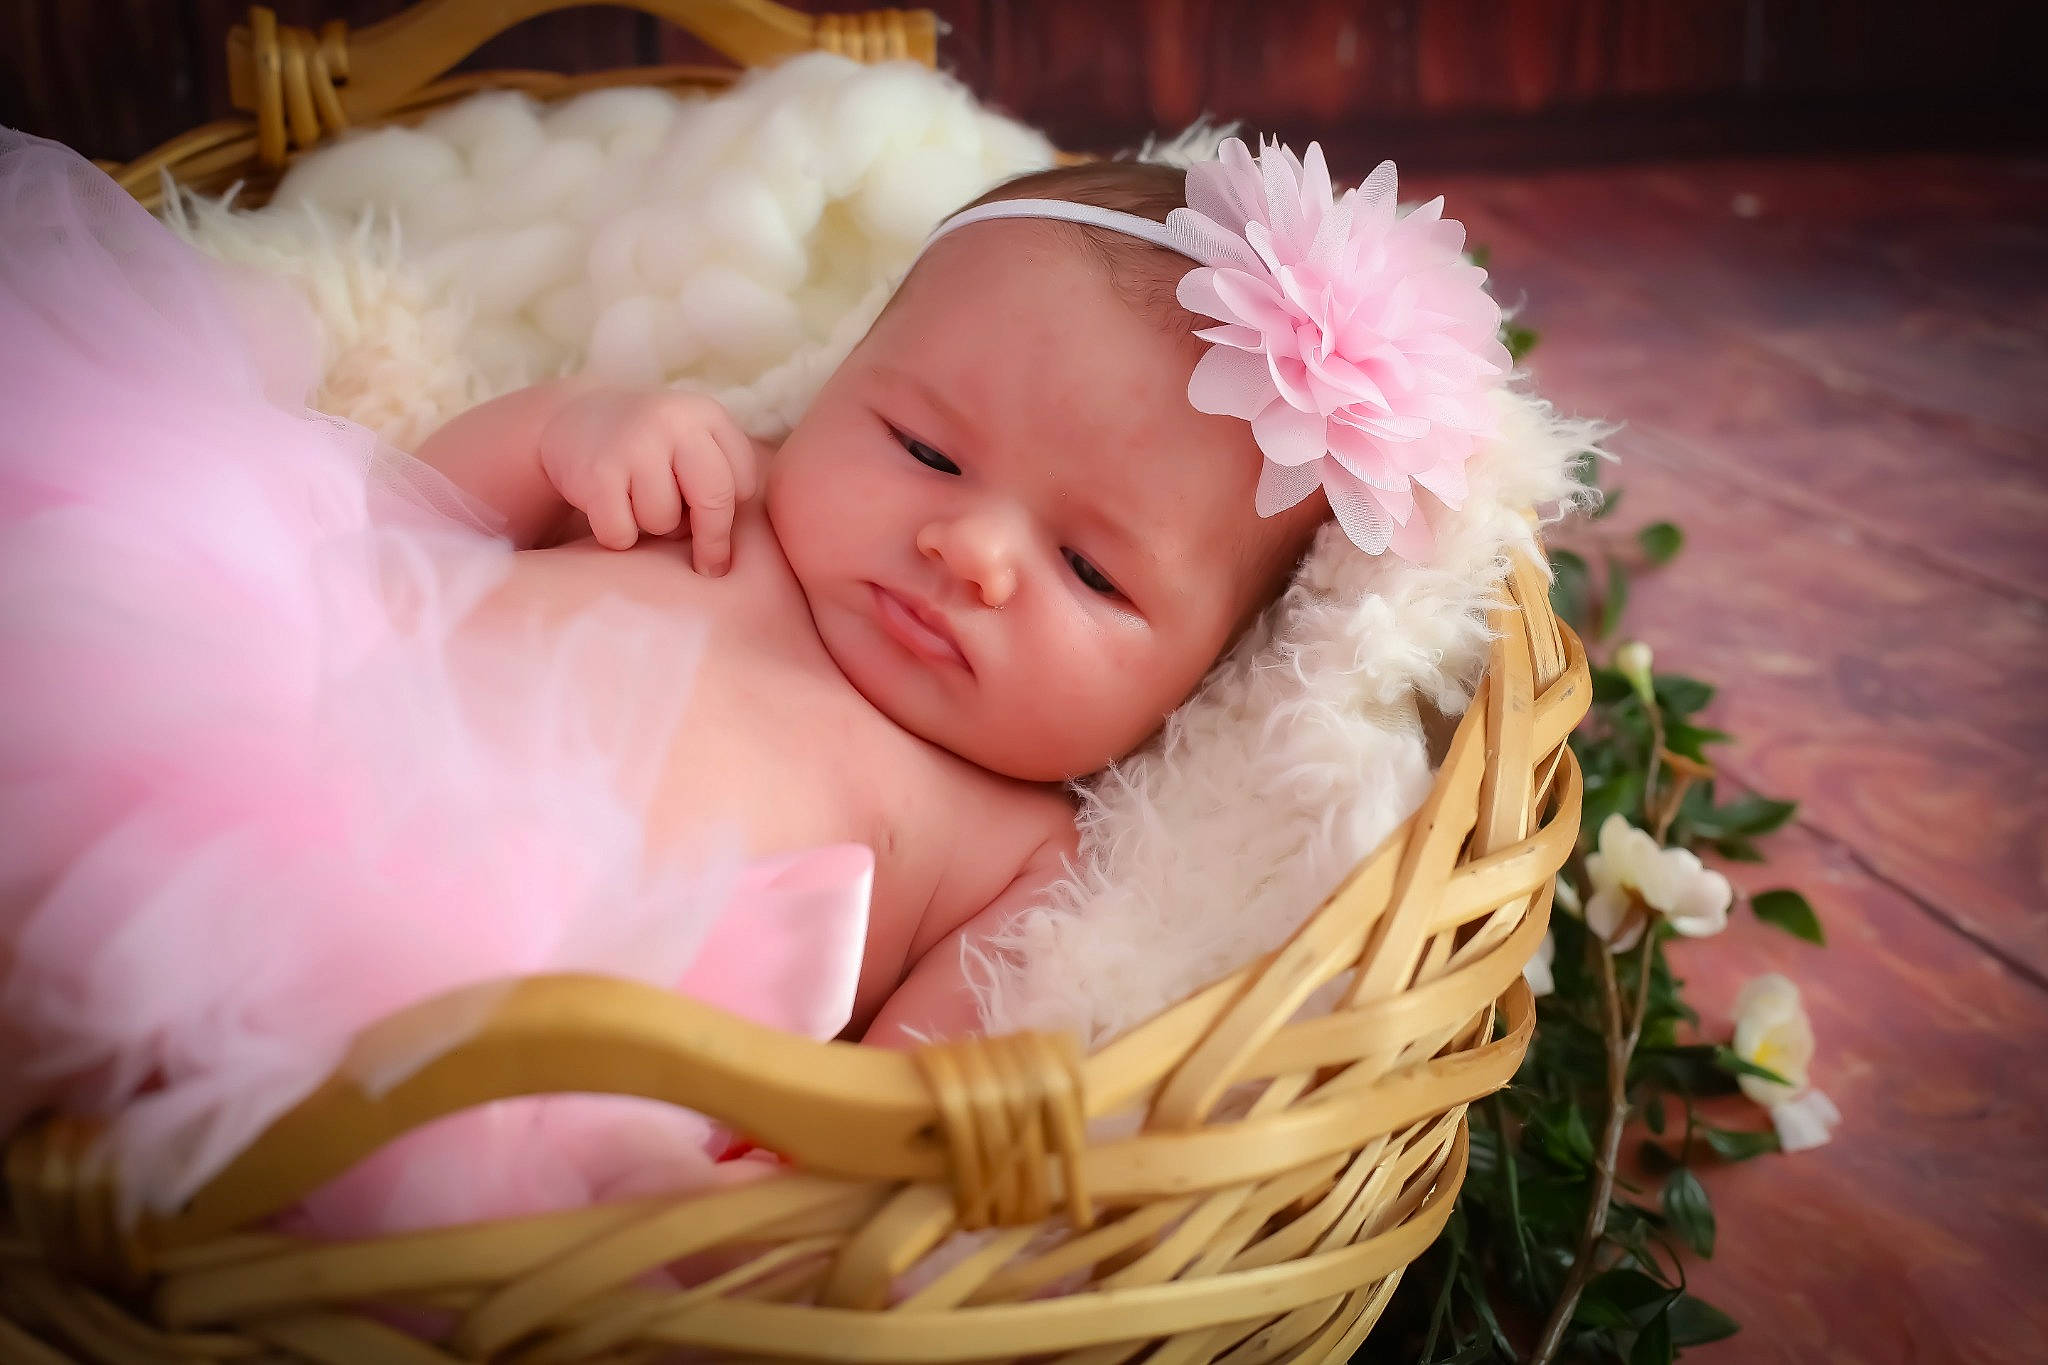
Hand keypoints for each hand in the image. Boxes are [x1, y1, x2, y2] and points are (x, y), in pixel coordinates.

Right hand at [537, 387, 758, 573]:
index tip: (720, 525)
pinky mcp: (597, 473)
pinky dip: (617, 535)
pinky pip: (623, 533)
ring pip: (664, 521)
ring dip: (652, 527)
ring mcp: (634, 445)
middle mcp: (674, 422)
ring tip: (636, 503)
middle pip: (714, 500)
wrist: (573, 419)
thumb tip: (734, 552)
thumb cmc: (649, 448)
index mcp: (707, 414)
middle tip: (709, 567)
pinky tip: (609, 510)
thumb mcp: (691, 443)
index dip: (733, 510)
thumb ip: (722, 476)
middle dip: (713, 541)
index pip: (743, 481)